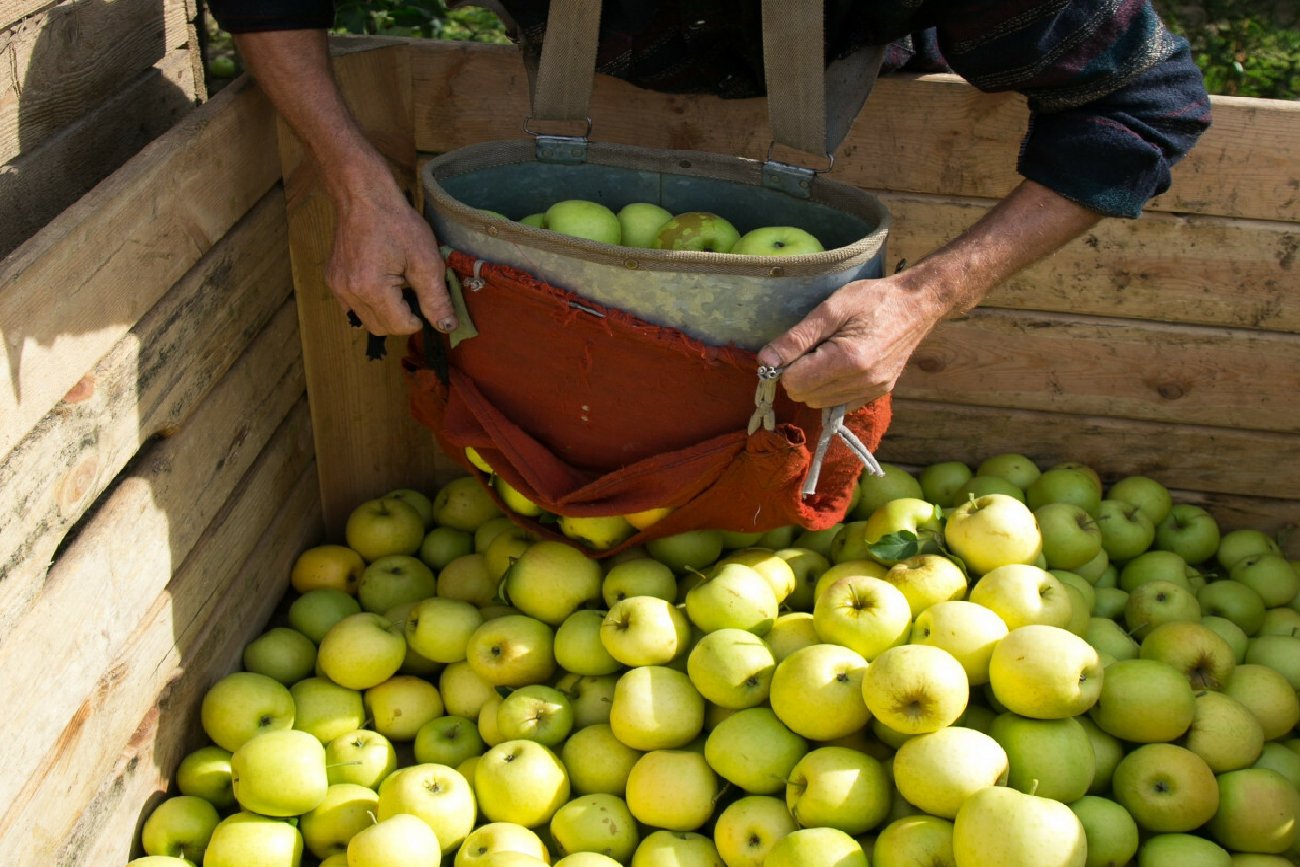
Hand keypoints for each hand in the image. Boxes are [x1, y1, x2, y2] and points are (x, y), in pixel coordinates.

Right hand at [327, 171, 455, 335]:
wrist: (363, 196)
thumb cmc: (397, 223)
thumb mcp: (425, 260)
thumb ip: (436, 298)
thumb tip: (447, 326)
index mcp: (371, 288)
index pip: (399, 327)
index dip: (418, 320)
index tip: (426, 299)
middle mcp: (348, 292)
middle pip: (381, 329)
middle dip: (402, 319)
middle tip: (413, 292)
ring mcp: (337, 287)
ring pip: (366, 321)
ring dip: (386, 313)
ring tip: (398, 285)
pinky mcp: (332, 280)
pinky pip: (353, 308)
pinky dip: (370, 305)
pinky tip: (382, 285)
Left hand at [756, 272, 947, 408]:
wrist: (917, 304)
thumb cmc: (873, 299)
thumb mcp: (831, 308)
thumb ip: (797, 337)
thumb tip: (766, 360)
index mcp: (848, 359)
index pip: (794, 382)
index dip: (785, 365)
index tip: (792, 347)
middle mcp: (861, 381)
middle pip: (804, 395)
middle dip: (798, 375)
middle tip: (810, 348)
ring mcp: (872, 390)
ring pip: (819, 403)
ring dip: (813, 383)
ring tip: (826, 354)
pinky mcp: (878, 393)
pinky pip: (838, 404)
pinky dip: (830, 390)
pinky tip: (838, 366)